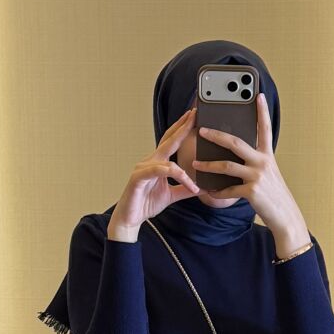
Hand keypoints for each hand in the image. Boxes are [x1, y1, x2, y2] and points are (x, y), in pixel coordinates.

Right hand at [106, 107, 200, 240]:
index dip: (182, 128)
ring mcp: (143, 167)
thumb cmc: (146, 204)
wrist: (130, 219)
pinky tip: (185, 181)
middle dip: (182, 127)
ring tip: (197, 178)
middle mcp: (150, 160)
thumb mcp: (172, 195)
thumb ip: (185, 189)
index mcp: (158, 162)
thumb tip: (203, 187)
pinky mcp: (138, 177)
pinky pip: (159, 171)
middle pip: (168, 140)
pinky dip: (174, 175)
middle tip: (194, 114)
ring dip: (183, 169)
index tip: (193, 116)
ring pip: (166, 159)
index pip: (172, 141)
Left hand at [192, 91, 310, 253]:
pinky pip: (228, 190)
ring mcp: (257, 176)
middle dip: (216, 135)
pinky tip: (208, 191)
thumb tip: (234, 155)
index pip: (265, 129)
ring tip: (196, 163)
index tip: (257, 95)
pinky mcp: (252, 191)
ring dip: (208, 165)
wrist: (285, 217)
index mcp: (267, 155)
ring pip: (227, 166)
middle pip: (236, 142)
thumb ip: (254, 162)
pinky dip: (216, 192)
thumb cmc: (274, 195)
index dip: (262, 111)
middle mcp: (263, 162)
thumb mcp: (268, 174)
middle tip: (202, 129)